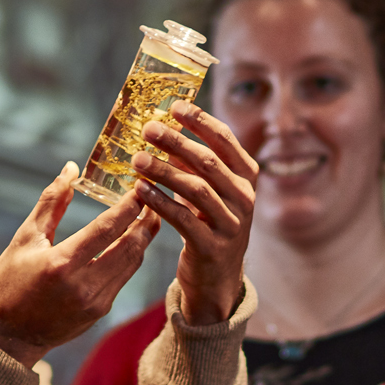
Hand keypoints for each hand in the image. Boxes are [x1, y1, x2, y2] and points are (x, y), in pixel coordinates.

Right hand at [0, 163, 163, 364]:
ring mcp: (96, 302)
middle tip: (155, 197)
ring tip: (149, 214)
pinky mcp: (101, 310)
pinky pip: (124, 277)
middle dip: (146, 220)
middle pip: (129, 246)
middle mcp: (84, 285)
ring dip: (143, 238)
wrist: (9, 336)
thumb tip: (71, 169)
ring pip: (132, 263)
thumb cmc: (10, 283)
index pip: (107, 229)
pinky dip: (132, 256)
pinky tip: (132, 240)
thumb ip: (51, 203)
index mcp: (62, 264)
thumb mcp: (25, 239)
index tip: (140, 186)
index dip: (128, 206)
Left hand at [131, 102, 257, 325]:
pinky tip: (140, 190)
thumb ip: (195, 162)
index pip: (226, 140)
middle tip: (148, 129)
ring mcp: (232, 224)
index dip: (201, 121)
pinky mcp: (212, 247)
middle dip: (176, 142)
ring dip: (164, 171)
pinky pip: (183, 219)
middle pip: (208, 162)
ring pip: (195, 189)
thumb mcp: (210, 190)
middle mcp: (245, 198)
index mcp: (247, 177)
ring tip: (137, 159)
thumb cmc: (208, 223)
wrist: (217, 278)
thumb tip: (162, 126)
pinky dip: (160, 202)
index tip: (175, 106)